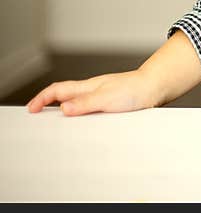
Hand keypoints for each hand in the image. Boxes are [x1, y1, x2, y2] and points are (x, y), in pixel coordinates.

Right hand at [26, 70, 161, 116]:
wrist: (156, 88)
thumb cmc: (135, 89)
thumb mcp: (106, 98)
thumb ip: (85, 104)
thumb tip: (64, 109)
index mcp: (88, 87)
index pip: (57, 90)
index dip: (41, 99)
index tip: (31, 109)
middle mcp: (93, 90)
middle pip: (64, 95)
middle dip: (49, 104)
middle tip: (38, 115)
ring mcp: (102, 96)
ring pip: (78, 103)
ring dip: (66, 111)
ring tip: (58, 124)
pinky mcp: (112, 104)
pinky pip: (91, 110)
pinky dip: (83, 116)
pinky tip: (85, 125)